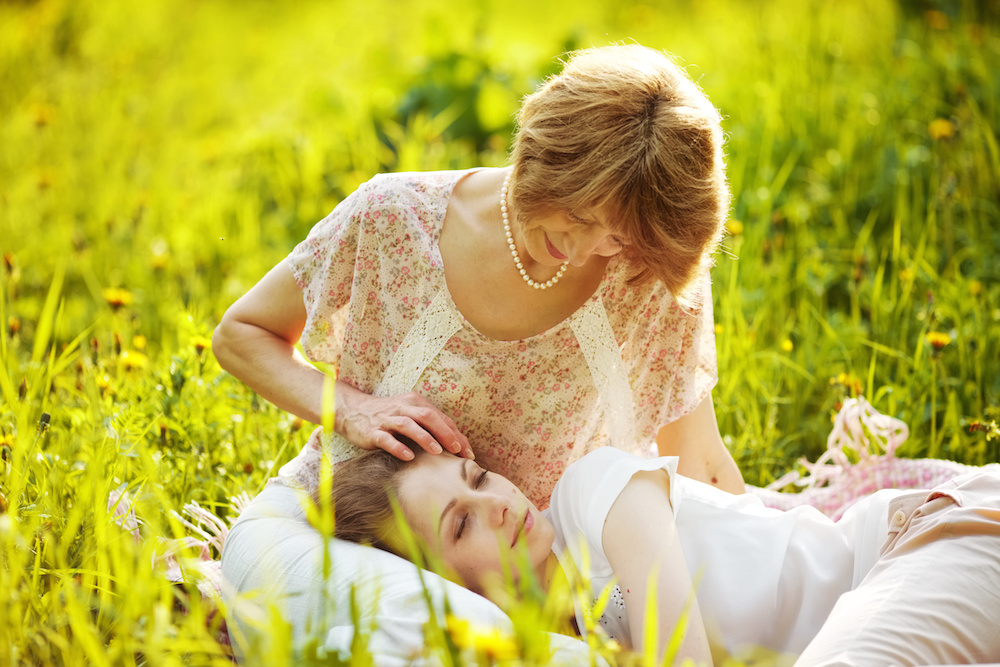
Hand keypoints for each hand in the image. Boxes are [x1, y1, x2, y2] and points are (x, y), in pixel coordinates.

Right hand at [335, 383, 473, 460]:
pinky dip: (398, 447)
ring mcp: (386, 419)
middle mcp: (402, 408)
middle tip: (457, 450)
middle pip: (427, 417)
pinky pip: (386, 439)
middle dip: (445, 433)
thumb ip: (428, 424)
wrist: (352, 410)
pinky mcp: (372, 431)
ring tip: (438, 452)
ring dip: (425, 438)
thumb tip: (455, 442)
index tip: (467, 452)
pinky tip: (409, 457)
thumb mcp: (409, 413)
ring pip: (408, 425)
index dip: (455, 434)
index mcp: (414, 402)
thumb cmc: (387, 415)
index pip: (440, 417)